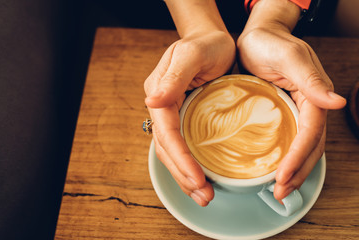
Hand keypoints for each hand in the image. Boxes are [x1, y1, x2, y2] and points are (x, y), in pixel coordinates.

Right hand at [144, 31, 234, 205]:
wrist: (215, 41)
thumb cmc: (205, 44)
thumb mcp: (190, 55)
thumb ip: (172, 77)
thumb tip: (150, 101)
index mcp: (161, 95)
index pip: (167, 134)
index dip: (180, 159)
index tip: (197, 179)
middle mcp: (163, 108)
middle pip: (168, 149)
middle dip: (183, 175)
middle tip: (205, 197)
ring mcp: (174, 115)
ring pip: (174, 152)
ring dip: (186, 177)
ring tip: (204, 196)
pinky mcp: (187, 118)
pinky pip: (185, 146)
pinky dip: (191, 165)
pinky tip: (202, 178)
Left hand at [237, 18, 345, 200]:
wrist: (255, 37)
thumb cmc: (269, 43)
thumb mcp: (289, 57)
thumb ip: (311, 79)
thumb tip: (336, 103)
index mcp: (314, 95)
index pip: (310, 133)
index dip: (298, 156)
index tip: (283, 176)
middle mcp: (309, 106)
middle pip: (310, 146)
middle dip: (298, 172)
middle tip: (280, 192)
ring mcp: (295, 111)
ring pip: (302, 147)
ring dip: (294, 170)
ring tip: (280, 190)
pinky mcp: (281, 113)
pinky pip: (288, 139)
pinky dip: (285, 158)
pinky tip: (275, 170)